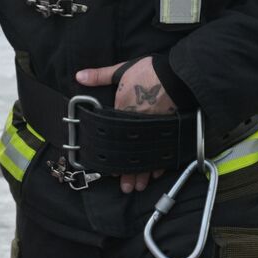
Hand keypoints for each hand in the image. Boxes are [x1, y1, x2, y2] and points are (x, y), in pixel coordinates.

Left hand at [76, 56, 173, 192]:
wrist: (178, 73)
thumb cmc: (150, 70)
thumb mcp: (122, 69)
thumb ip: (100, 75)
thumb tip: (79, 76)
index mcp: (124, 111)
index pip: (114, 140)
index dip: (112, 157)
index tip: (109, 171)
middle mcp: (139, 124)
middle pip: (132, 155)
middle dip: (128, 174)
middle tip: (125, 188)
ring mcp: (156, 129)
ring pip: (148, 157)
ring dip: (144, 174)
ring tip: (139, 187)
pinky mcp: (171, 129)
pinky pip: (165, 150)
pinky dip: (161, 163)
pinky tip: (158, 173)